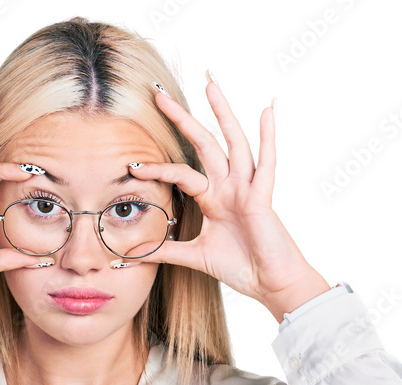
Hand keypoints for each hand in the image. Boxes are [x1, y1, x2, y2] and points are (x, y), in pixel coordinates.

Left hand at [128, 80, 329, 321]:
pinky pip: (266, 163)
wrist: (269, 283)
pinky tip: (266, 110)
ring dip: (223, 114)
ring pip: (233, 143)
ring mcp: (246, 188)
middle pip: (204, 144)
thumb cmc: (240, 267)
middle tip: (160, 95)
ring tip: (210, 85)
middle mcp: (229, 187)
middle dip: (183, 119)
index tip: (132, 165)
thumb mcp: (194, 257)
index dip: (158, 169)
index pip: (181, 173)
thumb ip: (165, 251)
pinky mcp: (262, 197)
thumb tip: (133, 255)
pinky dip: (267, 137)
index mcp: (213, 198)